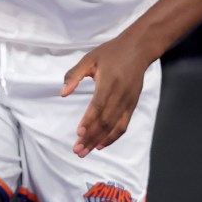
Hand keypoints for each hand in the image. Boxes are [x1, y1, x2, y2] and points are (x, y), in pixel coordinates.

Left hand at [60, 39, 150, 157]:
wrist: (138, 49)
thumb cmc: (111, 53)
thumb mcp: (89, 59)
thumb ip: (74, 75)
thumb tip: (62, 93)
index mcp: (109, 82)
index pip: (98, 106)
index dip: (89, 121)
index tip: (78, 134)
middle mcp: (120, 94)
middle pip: (105, 121)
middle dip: (91, 137)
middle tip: (77, 150)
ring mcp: (128, 101)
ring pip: (114, 126)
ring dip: (99, 141)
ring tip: (85, 151)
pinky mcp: (132, 105)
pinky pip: (123, 125)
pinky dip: (113, 137)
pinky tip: (101, 145)